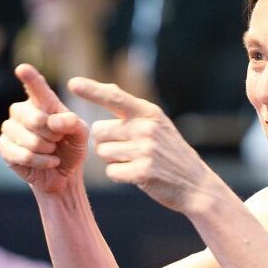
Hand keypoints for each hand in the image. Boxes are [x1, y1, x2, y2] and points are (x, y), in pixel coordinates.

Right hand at [0, 64, 88, 192]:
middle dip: (53, 135)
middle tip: (58, 140)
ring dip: (47, 150)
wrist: (62, 174)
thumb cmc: (70, 148)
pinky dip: (40, 162)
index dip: (30, 78)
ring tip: (52, 151)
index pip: (36, 87)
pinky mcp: (3, 146)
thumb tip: (54, 121)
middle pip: (35, 119)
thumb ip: (73, 123)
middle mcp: (22, 110)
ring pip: (30, 140)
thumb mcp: (80, 135)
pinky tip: (47, 162)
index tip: (23, 68)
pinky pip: (23, 155)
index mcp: (42, 102)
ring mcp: (9, 128)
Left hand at [69, 77, 212, 212]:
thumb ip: (132, 111)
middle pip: (98, 131)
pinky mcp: (143, 172)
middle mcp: (146, 128)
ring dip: (113, 160)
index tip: (72, 83)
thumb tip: (107, 89)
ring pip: (102, 153)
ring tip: (135, 161)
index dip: (92, 90)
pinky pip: (111, 172)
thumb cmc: (170, 153)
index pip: (115, 97)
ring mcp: (145, 150)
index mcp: (149, 113)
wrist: (195, 184)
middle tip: (125, 149)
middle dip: (104, 142)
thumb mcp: (158, 125)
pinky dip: (119, 175)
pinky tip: (136, 175)